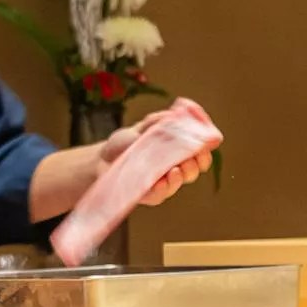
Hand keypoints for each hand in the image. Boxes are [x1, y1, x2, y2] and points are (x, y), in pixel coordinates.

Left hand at [97, 101, 220, 205]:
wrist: (102, 159)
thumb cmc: (125, 143)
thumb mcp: (144, 126)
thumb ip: (161, 120)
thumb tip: (177, 112)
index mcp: (177, 152)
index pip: (200, 153)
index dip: (205, 150)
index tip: (204, 144)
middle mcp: (173, 168)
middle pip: (195, 169)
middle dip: (197, 163)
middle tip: (192, 157)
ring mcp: (162, 182)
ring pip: (181, 180)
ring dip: (183, 174)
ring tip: (176, 169)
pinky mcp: (149, 194)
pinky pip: (161, 194)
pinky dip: (164, 187)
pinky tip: (162, 180)